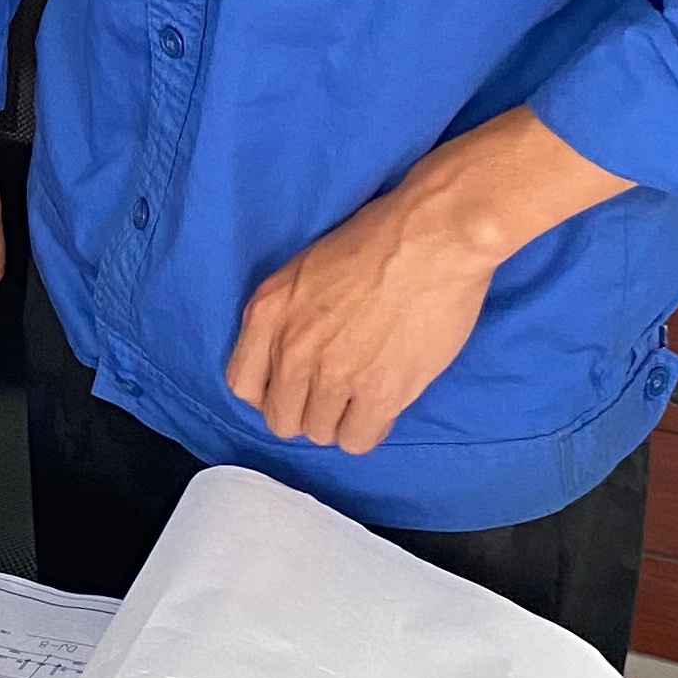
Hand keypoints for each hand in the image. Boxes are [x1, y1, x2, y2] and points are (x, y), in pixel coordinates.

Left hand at [223, 108, 629, 456]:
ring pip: (320, 433)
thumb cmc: (378, 239)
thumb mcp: (305, 269)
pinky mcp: (378, 392)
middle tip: (335, 393)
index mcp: (268, 312)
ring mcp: (333, 375)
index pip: (242, 385)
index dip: (269, 392)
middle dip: (307, 410)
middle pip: (281, 419)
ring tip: (364, 393)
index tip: (292, 388)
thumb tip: (287, 357)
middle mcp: (292, 349)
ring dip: (340, 419)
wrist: (434, 236)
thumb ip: (286, 316)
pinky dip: (369, 429)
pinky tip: (383, 404)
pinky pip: (357, 441)